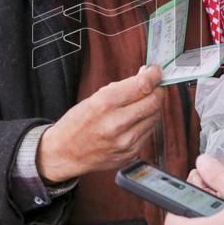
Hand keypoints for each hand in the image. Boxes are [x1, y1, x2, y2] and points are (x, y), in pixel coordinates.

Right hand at [38, 65, 164, 180]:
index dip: (154, 75)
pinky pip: (149, 132)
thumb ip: (123, 87)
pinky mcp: (131, 153)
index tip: (156, 70)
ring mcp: (125, 142)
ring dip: (153, 106)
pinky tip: (136, 119)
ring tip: (141, 103)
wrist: (65, 153)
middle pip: (154, 102)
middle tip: (154, 85)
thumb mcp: (94, 98)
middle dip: (157, 90)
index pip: (143, 86)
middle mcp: (116, 124)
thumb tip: (147, 76)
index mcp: (105, 104)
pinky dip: (147, 122)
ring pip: (155, 117)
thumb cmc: (78, 122)